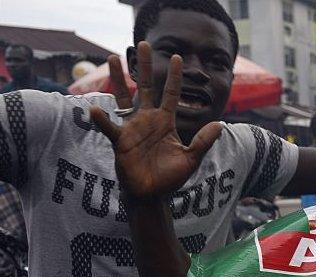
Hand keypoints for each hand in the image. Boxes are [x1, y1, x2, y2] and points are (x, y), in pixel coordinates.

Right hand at [89, 42, 221, 200]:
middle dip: (146, 65)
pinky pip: (110, 127)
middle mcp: (148, 120)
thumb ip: (204, 141)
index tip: (177, 57)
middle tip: (143, 43)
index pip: (171, 93)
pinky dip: (102, 120)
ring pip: (124, 97)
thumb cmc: (170, 178)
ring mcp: (133, 128)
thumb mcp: (191, 159)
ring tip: (112, 58)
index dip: (174, 76)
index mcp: (165, 121)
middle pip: (147, 86)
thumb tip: (221, 125)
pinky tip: (94, 109)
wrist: (152, 195)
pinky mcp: (121, 141)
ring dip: (118, 79)